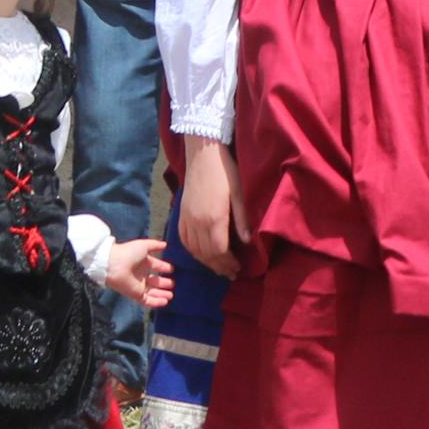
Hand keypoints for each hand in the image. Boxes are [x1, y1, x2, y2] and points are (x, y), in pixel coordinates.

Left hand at [104, 238, 174, 309]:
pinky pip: (147, 300)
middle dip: (164, 283)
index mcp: (142, 262)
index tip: (172, 269)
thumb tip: (165, 245)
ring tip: (171, 295)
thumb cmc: (128, 253)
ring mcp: (138, 286)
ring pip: (152, 292)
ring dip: (162, 294)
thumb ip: (155, 245)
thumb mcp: (144, 245)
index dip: (163, 267)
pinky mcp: (136, 295)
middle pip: (154, 281)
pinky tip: (165, 302)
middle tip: (173, 284)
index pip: (155, 266)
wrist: (113, 265)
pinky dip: (156, 302)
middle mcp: (140, 274)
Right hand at [179, 139, 238, 279]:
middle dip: (218, 267)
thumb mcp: (239, 193)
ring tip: (218, 268)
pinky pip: (183, 239)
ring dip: (205, 262)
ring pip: (193, 249)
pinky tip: (200, 255)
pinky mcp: (181, 213)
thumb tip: (247, 242)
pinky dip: (192, 251)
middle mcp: (197, 222)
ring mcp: (186, 219)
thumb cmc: (226, 171)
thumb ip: (242, 219)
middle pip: (206, 254)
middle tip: (230, 274)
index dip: (228, 263)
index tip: (238, 269)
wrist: (203, 154)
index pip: (219, 251)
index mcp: (214, 219)